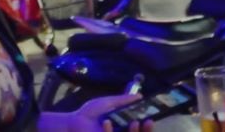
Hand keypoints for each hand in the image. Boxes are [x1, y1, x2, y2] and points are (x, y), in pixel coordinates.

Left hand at [38, 94, 153, 131]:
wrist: (72, 121)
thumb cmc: (89, 113)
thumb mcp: (108, 103)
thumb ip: (123, 100)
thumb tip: (140, 96)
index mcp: (121, 127)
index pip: (138, 129)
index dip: (146, 127)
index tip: (151, 118)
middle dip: (144, 131)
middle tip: (146, 121)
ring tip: (134, 122)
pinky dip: (109, 131)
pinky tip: (106, 122)